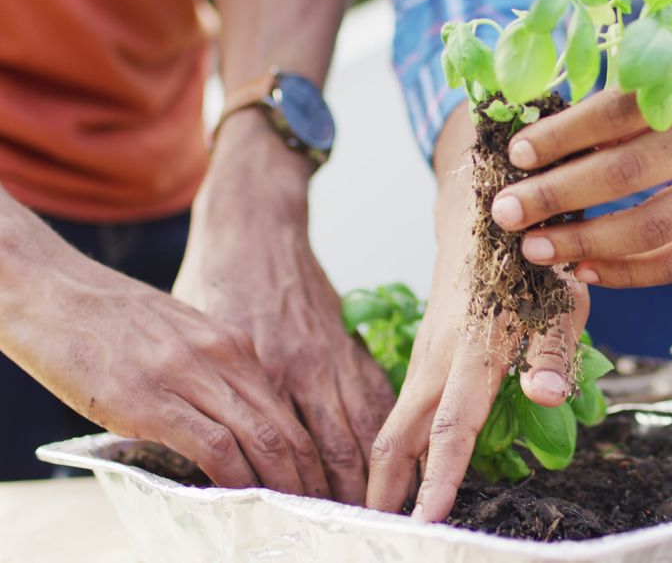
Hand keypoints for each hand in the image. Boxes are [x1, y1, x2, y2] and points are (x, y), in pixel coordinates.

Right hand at [0, 235, 326, 495]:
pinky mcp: (152, 401)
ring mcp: (189, 377)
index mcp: (233, 345)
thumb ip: (212, 372)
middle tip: (316, 505)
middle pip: (285, 427)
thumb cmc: (112, 318)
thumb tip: (230, 418)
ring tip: (288, 510)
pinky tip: (240, 497)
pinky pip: (213, 446)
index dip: (309, 451)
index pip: (287, 407)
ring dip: (279, 483)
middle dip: (307, 475)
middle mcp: (223, 357)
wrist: (55, 292)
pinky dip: (233, 478)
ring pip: (260, 439)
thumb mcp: (182, 335)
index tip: (316, 480)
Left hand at [173, 111, 394, 503]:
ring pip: (367, 427)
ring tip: (372, 509)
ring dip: (372, 473)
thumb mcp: (198, 336)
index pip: (293, 448)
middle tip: (348, 528)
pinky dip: (386, 433)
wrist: (256, 227)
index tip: (305, 523)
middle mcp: (309, 366)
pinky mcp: (351, 345)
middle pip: (340, 448)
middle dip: (347, 496)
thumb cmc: (217, 280)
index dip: (302, 492)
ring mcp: (337, 355)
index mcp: (268, 365)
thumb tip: (208, 447)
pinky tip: (389, 460)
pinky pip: (378, 398)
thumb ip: (214, 389)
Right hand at [365, 104, 589, 521]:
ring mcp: (426, 356)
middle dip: (386, 489)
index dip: (440, 478)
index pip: (453, 426)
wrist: (486, 215)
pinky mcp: (426, 355)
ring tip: (388, 516)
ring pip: (397, 424)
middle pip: (399, 434)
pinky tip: (410, 472)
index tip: (427, 522)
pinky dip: (402, 446)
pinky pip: (406, 409)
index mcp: (475, 350)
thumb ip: (554, 353)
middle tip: (380, 533)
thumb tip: (545, 396)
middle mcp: (438, 358)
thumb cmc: (532, 263)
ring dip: (389, 472)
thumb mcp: (562, 302)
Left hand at [488, 16, 671, 286]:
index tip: (518, 152)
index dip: (564, 135)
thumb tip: (556, 134)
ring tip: (537, 249)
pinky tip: (587, 271)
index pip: (621, 111)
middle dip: (557, 197)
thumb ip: (639, 98)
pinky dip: (628, 273)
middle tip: (507, 212)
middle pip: (628, 175)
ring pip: (651, 230)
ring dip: (585, 244)